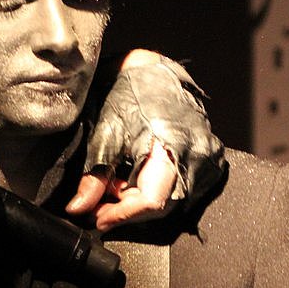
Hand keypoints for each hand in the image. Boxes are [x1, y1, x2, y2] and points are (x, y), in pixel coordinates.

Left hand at [68, 51, 226, 230]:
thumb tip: (79, 208)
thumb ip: (93, 176)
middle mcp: (200, 153)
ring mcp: (209, 156)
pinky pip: (182, 187)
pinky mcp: (210, 157)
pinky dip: (154, 188)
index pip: (152, 200)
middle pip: (163, 205)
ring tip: (116, 182)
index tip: (98, 218)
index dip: (122, 214)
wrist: (150, 68)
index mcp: (174, 144)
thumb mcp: (104, 134)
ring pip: (172, 200)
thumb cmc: (128, 92)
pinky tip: (134, 176)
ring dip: (140, 199)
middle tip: (100, 203)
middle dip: (127, 208)